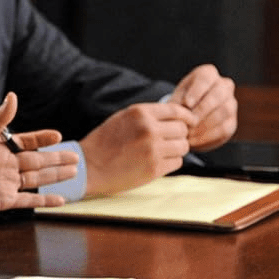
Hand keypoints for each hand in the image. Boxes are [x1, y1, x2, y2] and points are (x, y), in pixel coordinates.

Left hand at [0, 92, 77, 228]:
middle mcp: (4, 164)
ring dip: (56, 175)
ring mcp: (6, 183)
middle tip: (76, 157)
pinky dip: (46, 201)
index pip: (25, 142)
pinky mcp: (5, 201)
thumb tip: (13, 96)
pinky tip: (61, 200)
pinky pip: (30, 201)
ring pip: (37, 179)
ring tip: (74, 172)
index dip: (42, 139)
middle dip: (56, 158)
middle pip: (36, 161)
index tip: (58, 135)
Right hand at [81, 102, 196, 196]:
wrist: (89, 167)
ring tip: (161, 151)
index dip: (186, 117)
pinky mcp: (154, 168)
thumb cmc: (104, 142)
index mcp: (139, 113)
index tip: (188, 122)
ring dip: (176, 149)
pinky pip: (177, 162)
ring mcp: (153, 150)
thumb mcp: (122, 118)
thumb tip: (176, 116)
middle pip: (182, 129)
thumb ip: (147, 115)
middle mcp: (149, 129)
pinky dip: (170, 162)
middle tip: (168, 140)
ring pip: (183, 147)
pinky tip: (155, 161)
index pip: (177, 110)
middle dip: (179, 135)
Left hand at [169, 64, 236, 150]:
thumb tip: (183, 113)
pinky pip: (224, 128)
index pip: (206, 78)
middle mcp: (224, 85)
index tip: (186, 103)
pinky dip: (207, 136)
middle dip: (202, 109)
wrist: (187, 116)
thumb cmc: (179, 103)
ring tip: (187, 134)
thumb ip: (178, 103)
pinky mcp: (232, 122)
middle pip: (219, 95)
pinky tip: (193, 141)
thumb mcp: (175, 99)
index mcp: (208, 73)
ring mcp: (231, 103)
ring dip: (204, 124)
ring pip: (224, 111)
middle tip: (188, 121)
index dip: (197, 91)